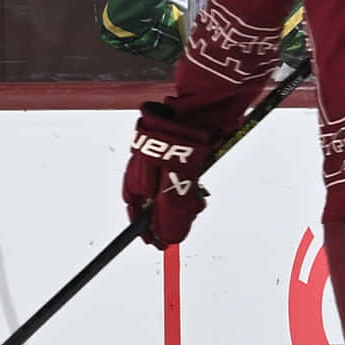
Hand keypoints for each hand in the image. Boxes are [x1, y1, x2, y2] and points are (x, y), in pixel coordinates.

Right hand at [122, 102, 215, 246]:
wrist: (208, 102)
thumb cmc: (185, 136)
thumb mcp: (177, 181)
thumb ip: (172, 211)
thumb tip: (168, 238)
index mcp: (138, 171)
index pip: (136, 207)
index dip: (146, 227)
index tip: (158, 242)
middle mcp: (148, 165)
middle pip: (155, 200)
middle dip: (171, 215)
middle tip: (186, 220)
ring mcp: (167, 157)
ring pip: (172, 189)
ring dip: (185, 201)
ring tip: (197, 202)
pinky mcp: (185, 151)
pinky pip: (185, 176)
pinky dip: (193, 187)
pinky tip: (200, 189)